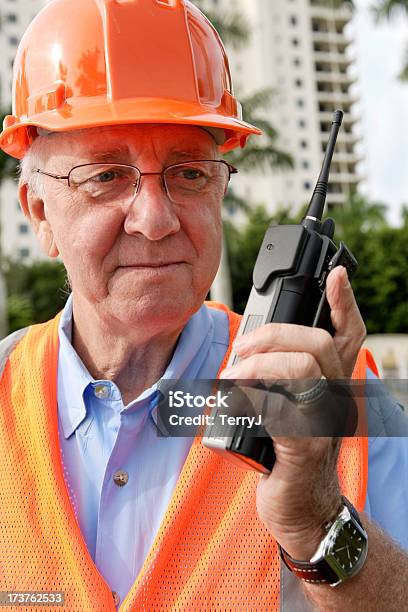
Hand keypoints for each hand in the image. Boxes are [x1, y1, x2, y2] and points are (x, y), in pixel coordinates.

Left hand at [219, 266, 365, 558]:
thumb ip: (276, 381)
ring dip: (261, 364)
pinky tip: (237, 401)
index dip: (343, 303)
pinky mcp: (305, 447)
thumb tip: (242, 356)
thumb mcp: (288, 410)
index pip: (346, 335)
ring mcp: (323, 422)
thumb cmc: (288, 454)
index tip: (336, 274)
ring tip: (233, 376)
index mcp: (332, 386)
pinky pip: (282, 408)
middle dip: (274, 335)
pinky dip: (254, 397)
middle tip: (243, 349)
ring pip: (303, 368)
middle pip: (319, 343)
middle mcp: (335, 399)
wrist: (303, 509)